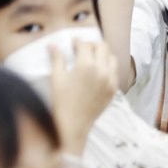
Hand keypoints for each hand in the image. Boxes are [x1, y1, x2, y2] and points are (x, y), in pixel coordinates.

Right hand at [49, 40, 117, 154]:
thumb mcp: (56, 78)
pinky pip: (115, 72)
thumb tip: (52, 44)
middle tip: (83, 49)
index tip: (73, 43)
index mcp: (86, 65)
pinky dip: (108, 68)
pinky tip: (98, 72)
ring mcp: (110, 80)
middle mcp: (101, 70)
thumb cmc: (61, 101)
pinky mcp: (113, 89)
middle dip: (92, 45)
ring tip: (93, 59)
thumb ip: (57, 59)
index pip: (85, 44)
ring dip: (103, 55)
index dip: (78, 42)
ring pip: (111, 57)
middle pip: (102, 46)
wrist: (73, 125)